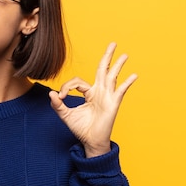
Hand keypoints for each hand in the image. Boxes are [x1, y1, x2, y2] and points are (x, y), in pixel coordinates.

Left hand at [49, 42, 137, 156]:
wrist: (90, 142)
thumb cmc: (81, 129)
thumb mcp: (66, 115)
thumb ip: (58, 105)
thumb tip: (51, 94)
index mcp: (89, 93)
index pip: (78, 81)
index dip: (66, 86)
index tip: (59, 98)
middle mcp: (99, 92)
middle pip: (103, 70)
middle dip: (107, 56)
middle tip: (113, 43)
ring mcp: (107, 97)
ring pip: (112, 77)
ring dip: (118, 65)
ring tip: (124, 54)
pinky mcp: (113, 104)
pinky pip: (121, 91)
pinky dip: (127, 83)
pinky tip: (134, 75)